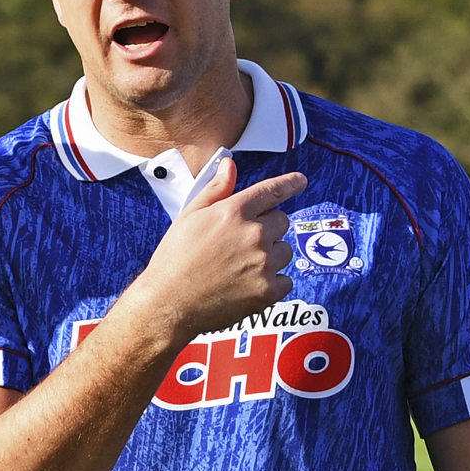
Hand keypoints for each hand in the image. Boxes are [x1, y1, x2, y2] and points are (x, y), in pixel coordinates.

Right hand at [117, 160, 304, 340]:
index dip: (290, 184)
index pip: (272, 191)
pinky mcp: (268, 290)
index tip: (300, 181)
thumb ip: (216, 190)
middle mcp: (254, 234)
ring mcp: (263, 263)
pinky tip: (247, 285)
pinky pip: (286, 280)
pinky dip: (272, 283)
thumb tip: (229, 166)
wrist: (169, 304)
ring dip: (271, 256)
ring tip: (241, 267)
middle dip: (267, 229)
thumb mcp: (189, 216)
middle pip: (282, 222)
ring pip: (285, 251)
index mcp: (234, 212)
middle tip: (242, 244)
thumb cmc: (175, 260)